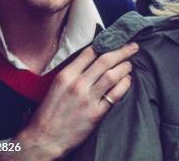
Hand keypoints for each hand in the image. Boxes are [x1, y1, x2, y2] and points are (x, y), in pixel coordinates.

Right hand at [0, 42, 138, 159]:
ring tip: (130, 64)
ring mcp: (88, 99)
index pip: (90, 52)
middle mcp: (78, 85)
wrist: (44, 139)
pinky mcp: (96, 113)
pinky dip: (125, 85)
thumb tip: (93, 58)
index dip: (106, 43)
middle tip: (133, 46)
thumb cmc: (50, 112)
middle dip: (122, 51)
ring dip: (125, 67)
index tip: (116, 40)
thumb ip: (74, 72)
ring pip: (113, 75)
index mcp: (66, 76)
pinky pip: (115, 94)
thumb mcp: (57, 85)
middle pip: (105, 60)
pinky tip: (127, 81)